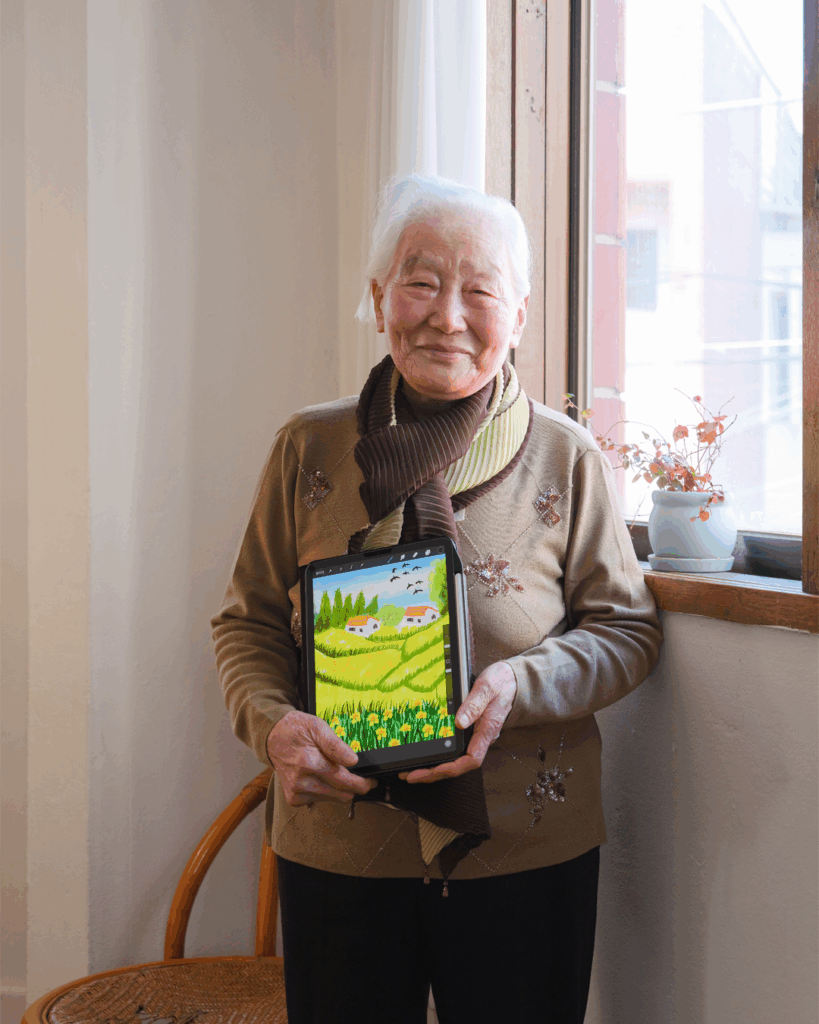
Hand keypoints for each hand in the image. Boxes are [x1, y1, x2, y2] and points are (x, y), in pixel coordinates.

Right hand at [266, 710, 377, 806]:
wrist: (272, 738)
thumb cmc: (296, 729)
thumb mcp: (318, 727)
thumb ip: (335, 745)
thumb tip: (353, 761)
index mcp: (309, 763)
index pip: (344, 783)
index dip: (362, 784)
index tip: (372, 781)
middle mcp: (301, 782)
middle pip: (342, 795)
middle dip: (354, 787)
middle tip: (358, 776)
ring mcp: (296, 793)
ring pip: (333, 799)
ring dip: (339, 789)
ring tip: (334, 771)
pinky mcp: (294, 799)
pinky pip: (320, 800)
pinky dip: (326, 791)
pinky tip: (321, 777)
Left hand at [397, 661, 517, 783]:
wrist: (511, 680)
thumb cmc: (500, 683)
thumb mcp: (487, 687)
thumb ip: (474, 704)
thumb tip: (460, 722)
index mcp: (486, 730)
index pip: (471, 759)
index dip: (451, 768)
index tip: (432, 771)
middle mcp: (481, 738)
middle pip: (459, 765)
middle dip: (434, 773)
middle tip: (410, 775)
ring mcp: (475, 736)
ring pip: (456, 760)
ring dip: (434, 768)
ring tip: (412, 770)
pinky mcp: (470, 731)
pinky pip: (455, 750)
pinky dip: (440, 756)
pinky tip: (426, 755)